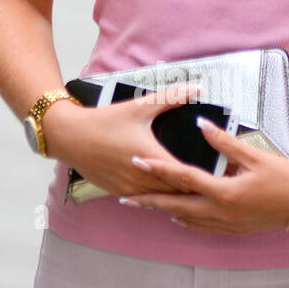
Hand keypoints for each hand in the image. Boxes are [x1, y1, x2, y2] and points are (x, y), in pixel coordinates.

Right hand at [43, 85, 207, 196]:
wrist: (69, 136)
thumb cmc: (104, 121)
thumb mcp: (139, 107)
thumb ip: (171, 97)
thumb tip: (196, 87)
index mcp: (152, 157)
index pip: (188, 177)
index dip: (204, 178)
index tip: (219, 175)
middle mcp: (143, 178)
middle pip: (178, 192)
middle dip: (193, 187)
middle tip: (211, 184)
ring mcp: (131, 189)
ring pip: (162, 199)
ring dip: (174, 194)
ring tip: (191, 190)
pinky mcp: (120, 193)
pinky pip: (145, 199)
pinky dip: (156, 195)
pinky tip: (164, 190)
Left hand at [121, 117, 288, 233]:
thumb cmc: (284, 176)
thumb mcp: (254, 154)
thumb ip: (224, 141)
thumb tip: (201, 123)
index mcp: (225, 192)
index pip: (183, 178)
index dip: (158, 168)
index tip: (137, 161)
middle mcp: (222, 212)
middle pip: (177, 205)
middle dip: (149, 201)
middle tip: (124, 197)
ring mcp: (228, 223)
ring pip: (188, 219)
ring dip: (164, 210)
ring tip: (143, 204)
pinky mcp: (235, 228)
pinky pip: (203, 226)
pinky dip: (187, 221)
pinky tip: (176, 216)